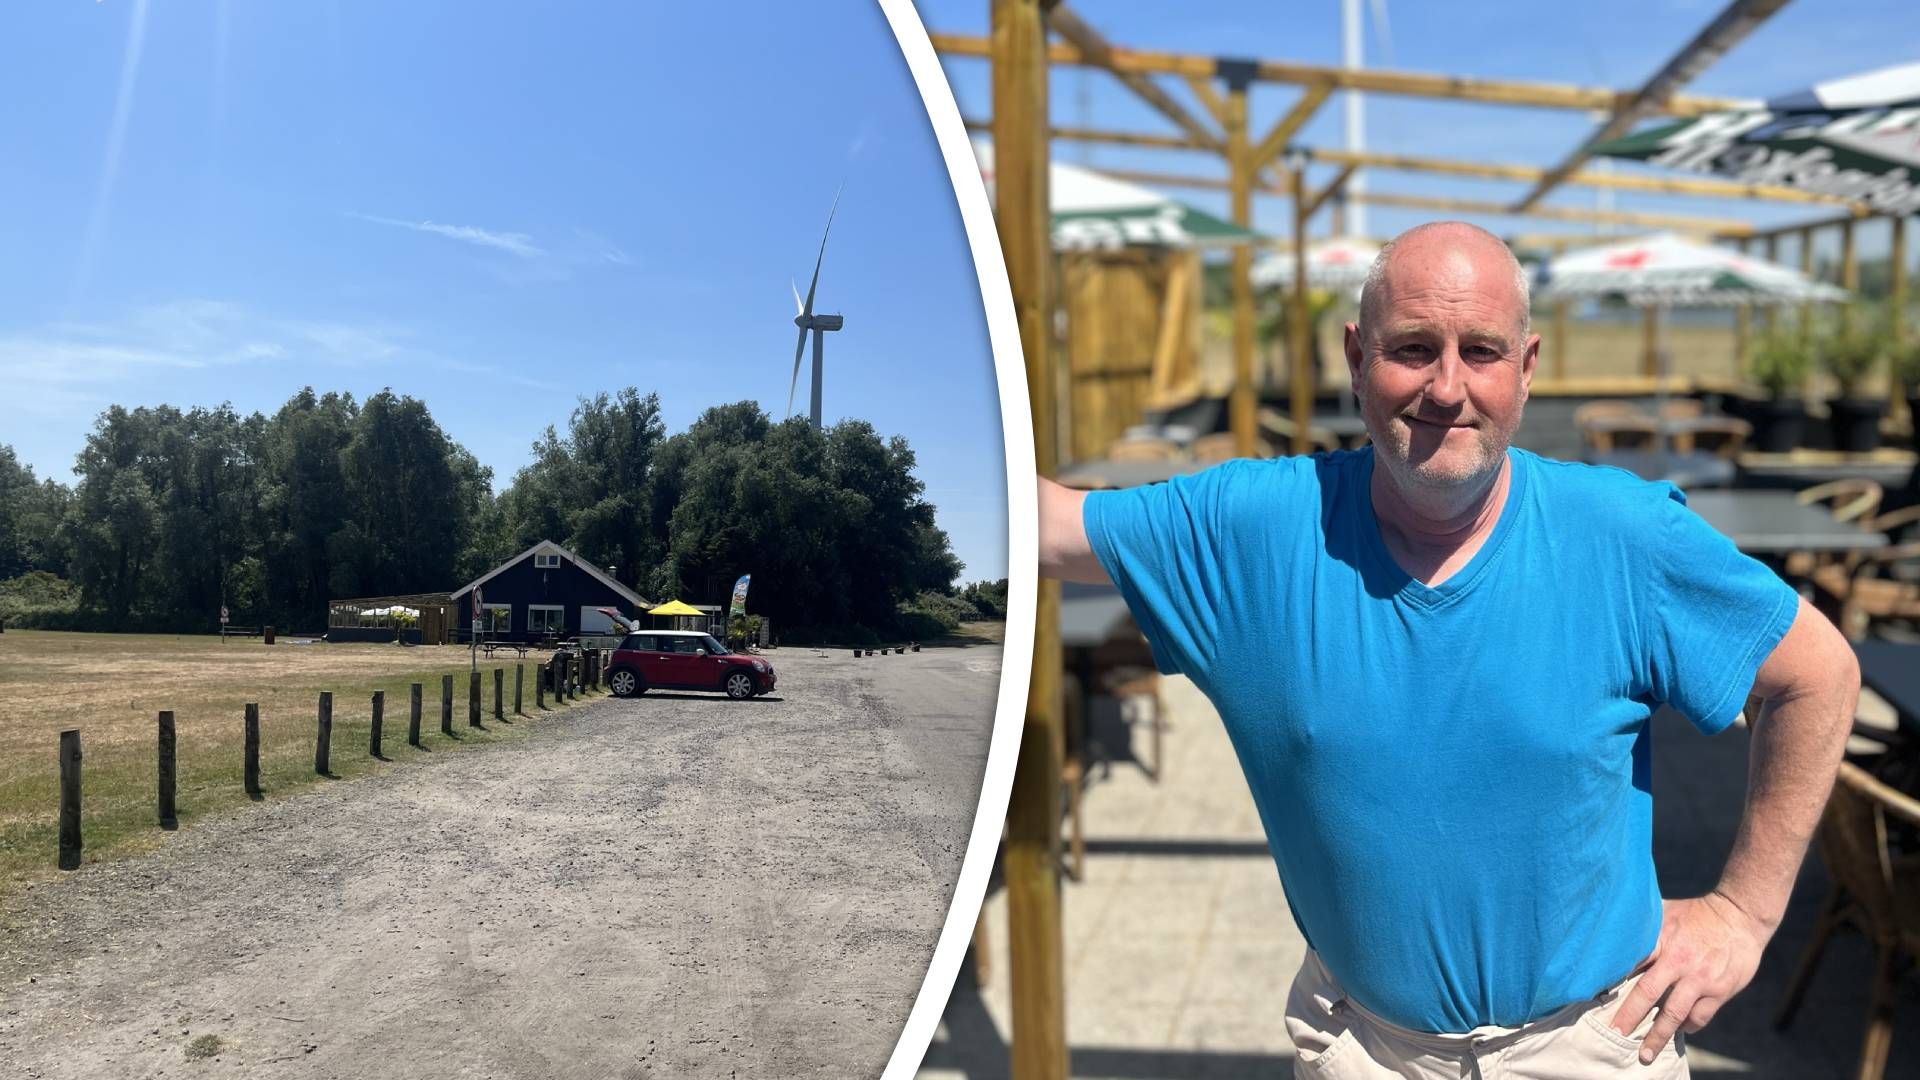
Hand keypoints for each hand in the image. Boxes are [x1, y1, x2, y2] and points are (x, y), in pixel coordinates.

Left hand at [1613, 892, 1771, 1062]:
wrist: (1740, 915)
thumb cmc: (1696, 913)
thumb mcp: (1666, 912)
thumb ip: (1645, 927)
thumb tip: (1614, 932)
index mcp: (1661, 940)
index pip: (1631, 964)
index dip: (1613, 982)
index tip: (1596, 999)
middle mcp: (1678, 961)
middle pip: (1646, 994)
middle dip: (1629, 1017)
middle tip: (1615, 1034)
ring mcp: (1700, 979)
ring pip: (1674, 1014)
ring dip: (1658, 1036)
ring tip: (1646, 1052)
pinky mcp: (1720, 990)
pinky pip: (1699, 1017)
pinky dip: (1688, 1027)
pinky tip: (1679, 1031)